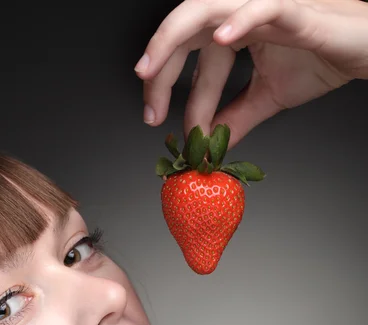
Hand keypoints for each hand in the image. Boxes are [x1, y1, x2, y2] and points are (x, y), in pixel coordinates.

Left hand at [134, 0, 367, 147]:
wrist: (360, 50)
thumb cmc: (318, 60)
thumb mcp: (266, 98)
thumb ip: (235, 118)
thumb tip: (209, 142)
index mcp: (231, 31)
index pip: (188, 55)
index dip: (167, 85)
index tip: (154, 117)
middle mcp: (238, 14)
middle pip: (185, 31)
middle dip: (160, 66)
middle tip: (148, 106)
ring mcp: (261, 7)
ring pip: (207, 9)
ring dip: (174, 36)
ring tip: (153, 67)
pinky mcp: (292, 9)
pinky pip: (263, 7)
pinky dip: (241, 20)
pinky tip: (220, 38)